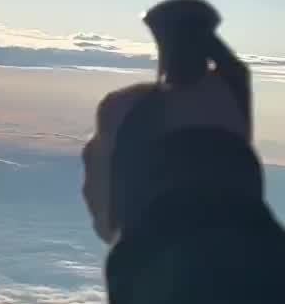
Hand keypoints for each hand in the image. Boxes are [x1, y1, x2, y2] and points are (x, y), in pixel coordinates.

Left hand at [82, 73, 248, 244]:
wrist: (189, 203)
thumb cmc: (202, 137)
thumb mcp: (210, 91)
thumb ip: (197, 84)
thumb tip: (203, 80)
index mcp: (114, 107)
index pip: (142, 103)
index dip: (171, 114)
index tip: (195, 126)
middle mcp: (94, 144)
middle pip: (128, 143)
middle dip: (152, 151)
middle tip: (189, 163)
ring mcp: (94, 186)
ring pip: (123, 181)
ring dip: (145, 184)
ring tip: (181, 195)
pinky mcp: (103, 223)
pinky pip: (125, 215)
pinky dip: (143, 215)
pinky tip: (168, 218)